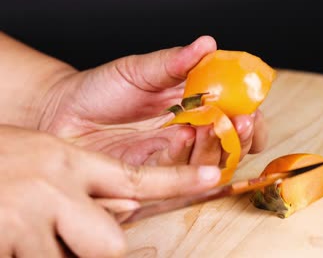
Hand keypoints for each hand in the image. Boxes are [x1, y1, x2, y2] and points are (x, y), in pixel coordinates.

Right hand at [0, 125, 219, 256]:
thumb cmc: (1, 161)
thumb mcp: (46, 159)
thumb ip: (86, 186)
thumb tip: (128, 208)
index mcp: (68, 162)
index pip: (138, 177)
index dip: (180, 180)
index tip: (216, 177)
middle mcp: (53, 188)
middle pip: (111, 245)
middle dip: (100, 253)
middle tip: (72, 239)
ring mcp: (24, 218)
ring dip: (54, 257)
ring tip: (27, 235)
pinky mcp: (0, 243)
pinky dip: (25, 257)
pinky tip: (11, 238)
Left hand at [39, 36, 267, 167]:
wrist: (62, 113)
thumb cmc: (101, 88)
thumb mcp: (139, 70)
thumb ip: (174, 62)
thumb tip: (207, 44)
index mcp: (194, 105)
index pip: (235, 116)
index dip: (250, 118)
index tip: (252, 111)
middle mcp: (190, 132)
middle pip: (230, 144)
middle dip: (241, 136)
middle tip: (239, 123)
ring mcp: (173, 155)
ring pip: (210, 163)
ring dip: (217, 148)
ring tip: (208, 127)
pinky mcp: (153, 174)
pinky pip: (179, 175)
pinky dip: (186, 159)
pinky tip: (181, 138)